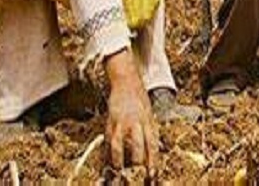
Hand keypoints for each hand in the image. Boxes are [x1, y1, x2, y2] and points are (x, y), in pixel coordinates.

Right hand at [104, 49, 159, 175]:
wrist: (126, 82)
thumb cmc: (140, 101)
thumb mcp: (150, 116)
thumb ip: (150, 134)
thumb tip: (153, 155)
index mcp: (148, 122)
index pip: (152, 145)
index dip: (152, 162)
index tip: (153, 175)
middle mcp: (135, 124)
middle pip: (136, 148)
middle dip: (136, 166)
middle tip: (135, 179)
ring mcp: (120, 124)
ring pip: (118, 146)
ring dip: (118, 163)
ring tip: (118, 176)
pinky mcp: (109, 124)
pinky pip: (107, 143)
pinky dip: (107, 156)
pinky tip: (106, 167)